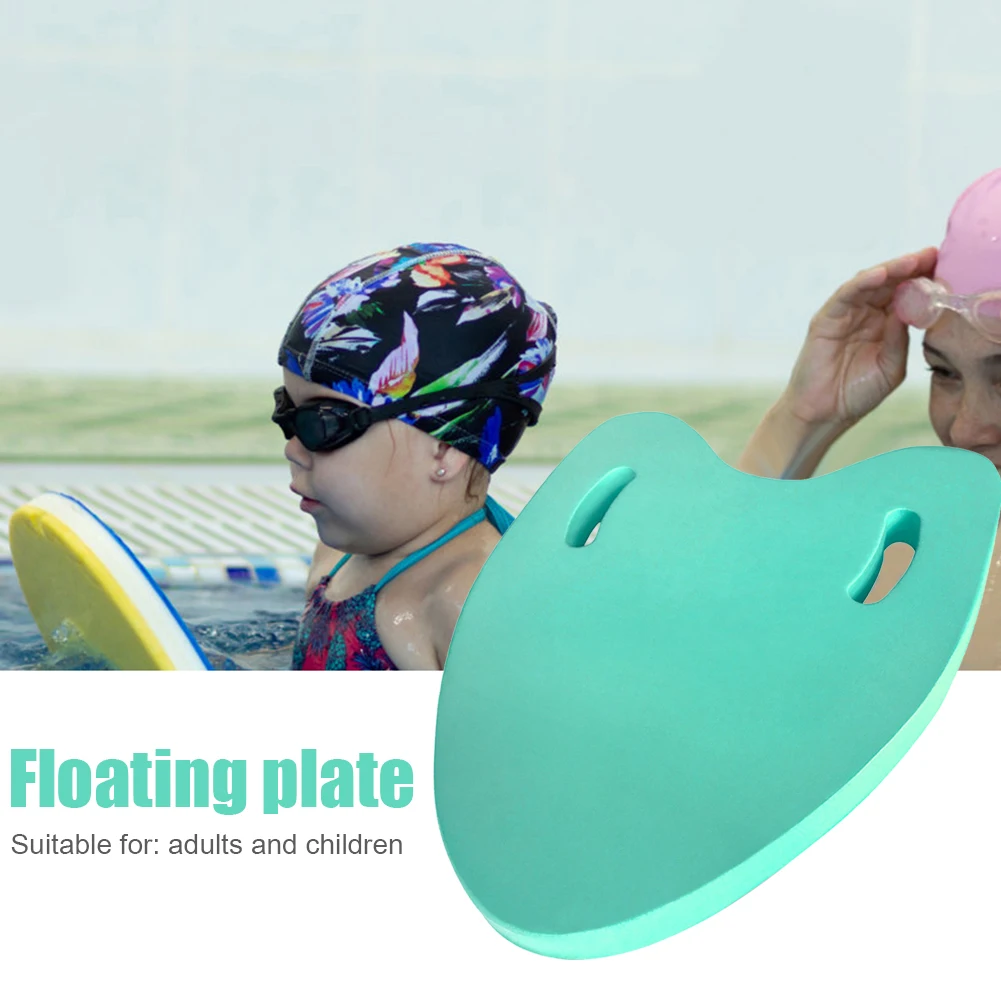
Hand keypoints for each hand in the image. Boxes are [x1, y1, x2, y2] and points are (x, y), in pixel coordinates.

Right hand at [780, 248, 937, 428]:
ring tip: (913, 261)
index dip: (923, 279)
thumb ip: (900, 338)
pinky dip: (862, 282)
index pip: (905, 294)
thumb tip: (912, 307)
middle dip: (911, 267)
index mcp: (883, 325)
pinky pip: (845, 295)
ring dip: (891, 269)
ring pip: (869, 283)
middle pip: (889, 282)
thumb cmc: (856, 393)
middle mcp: (864, 315)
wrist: (825, 413)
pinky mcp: (826, 319)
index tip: (945, 266)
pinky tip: (881, 275)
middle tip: (933, 254)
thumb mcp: (891, 365)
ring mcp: (844, 315)